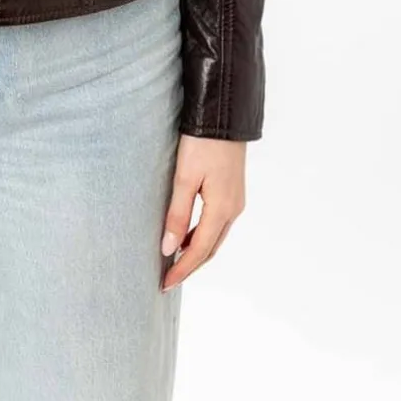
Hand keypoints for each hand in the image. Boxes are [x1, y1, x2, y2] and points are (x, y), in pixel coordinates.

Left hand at [160, 134, 246, 290]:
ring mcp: (236, 200)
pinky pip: (218, 224)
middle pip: (210, 249)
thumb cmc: (202, 143)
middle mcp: (233, 209)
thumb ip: (177, 214)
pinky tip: (188, 235)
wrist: (224, 115)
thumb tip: (169, 249)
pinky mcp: (232, 191)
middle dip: (190, 266)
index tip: (164, 284)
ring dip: (196, 252)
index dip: (182, 270)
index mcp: (222, 209)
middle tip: (168, 280)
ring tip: (174, 262)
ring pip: (215, 237)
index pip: (199, 251)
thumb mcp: (184, 178)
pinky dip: (202, 236)